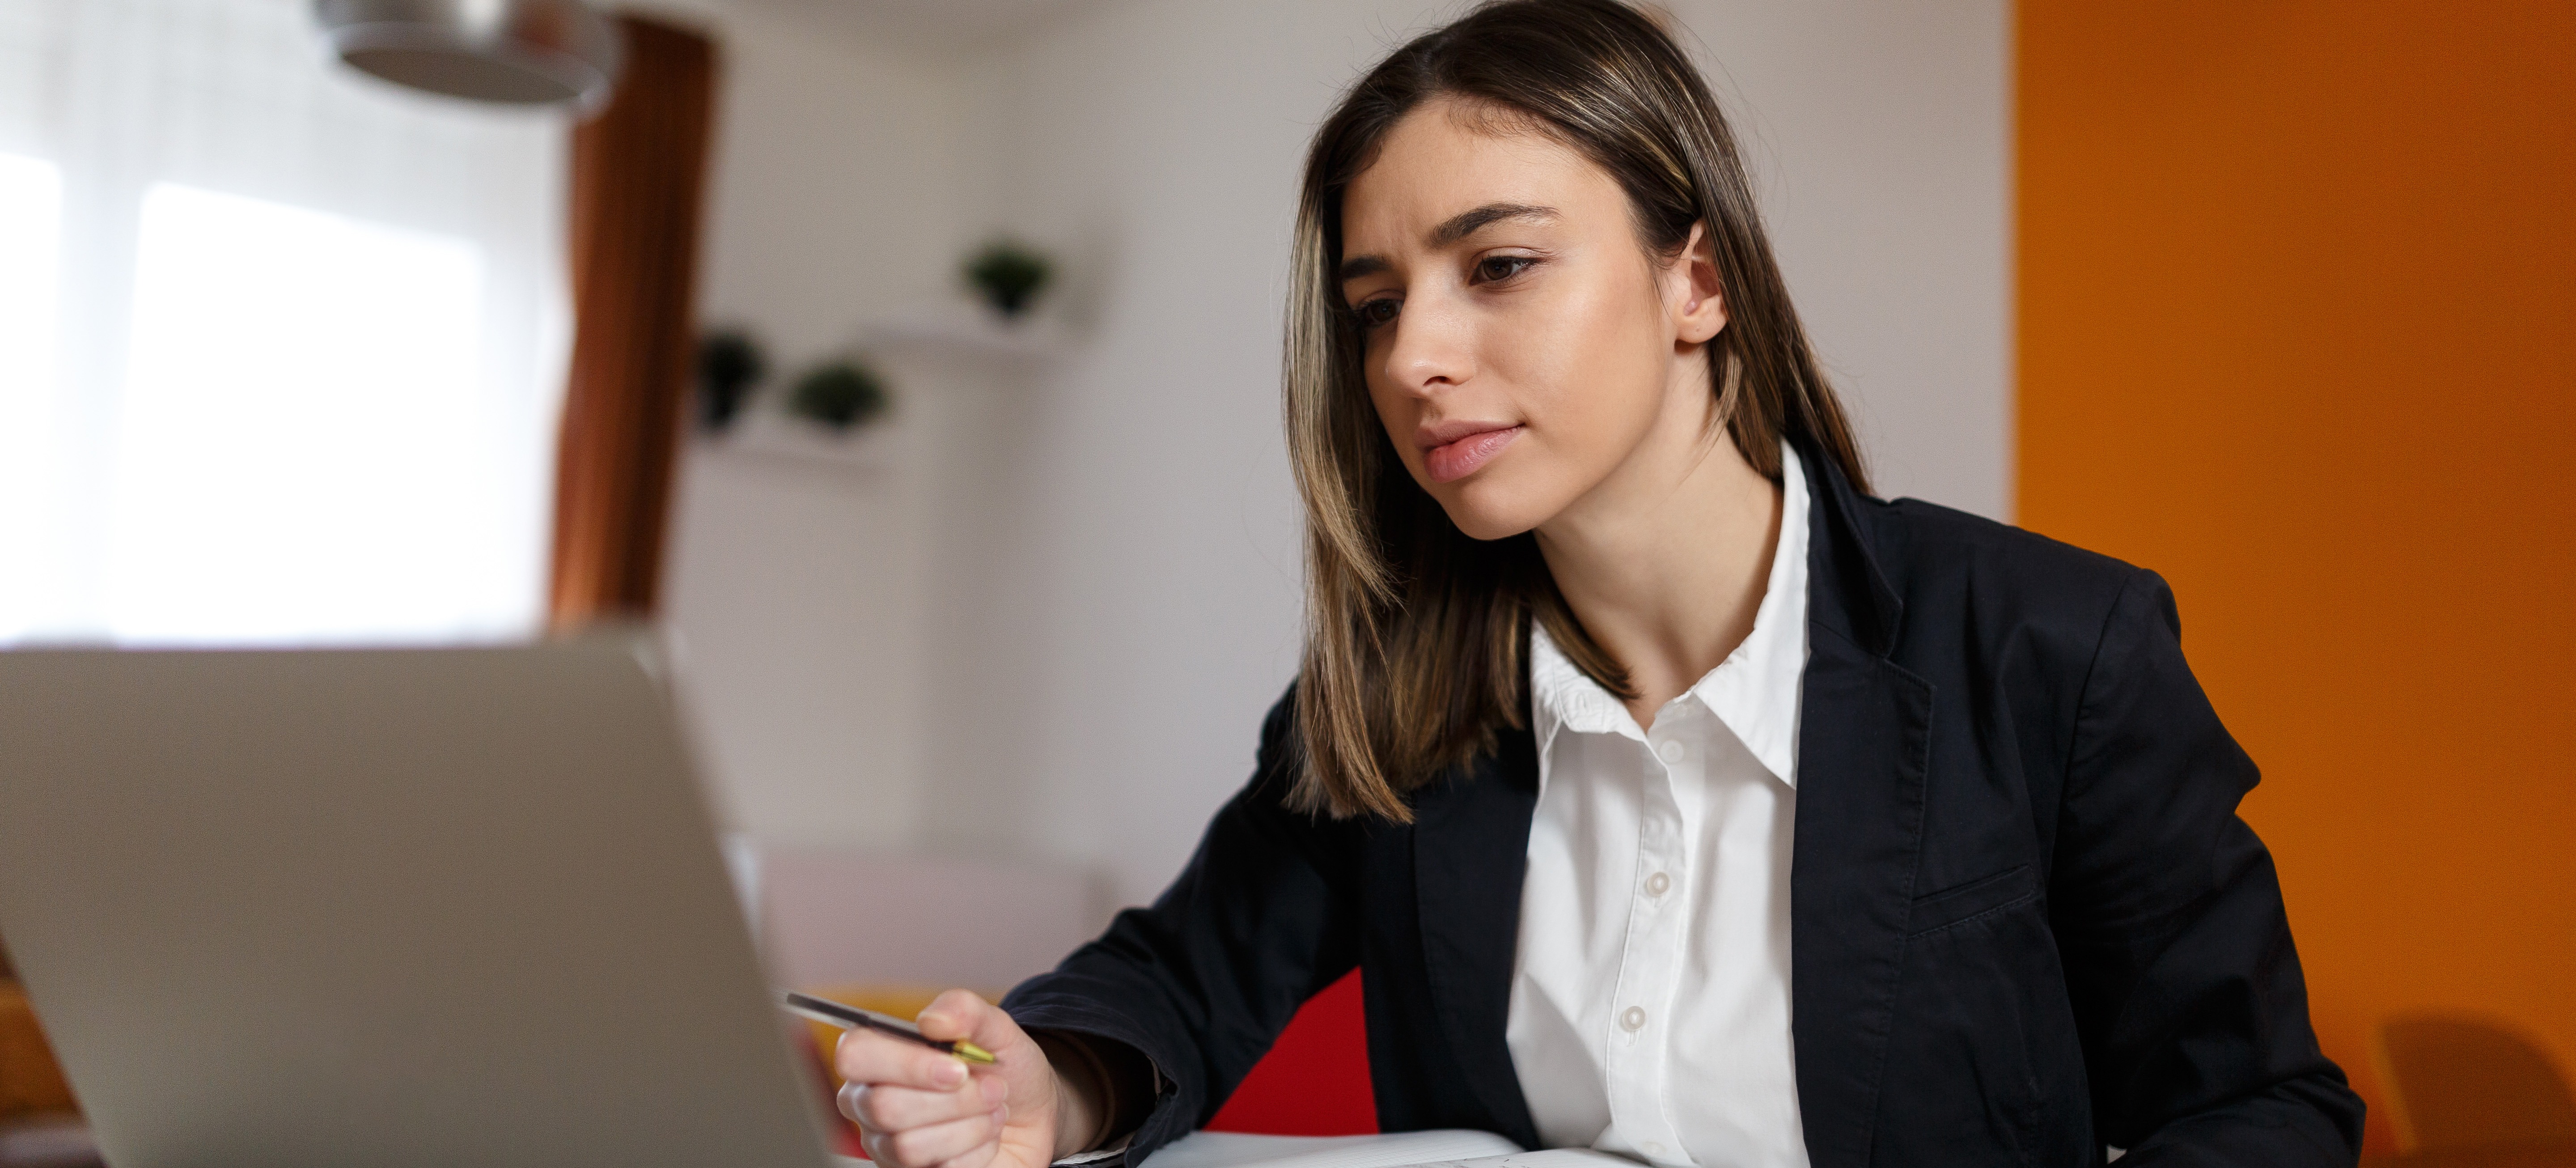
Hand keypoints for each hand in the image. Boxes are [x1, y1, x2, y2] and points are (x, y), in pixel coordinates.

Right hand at [835, 990, 1067, 1167]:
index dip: (907, 1064)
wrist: (1030, 1115)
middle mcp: (869, 1102)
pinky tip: (985, 1137)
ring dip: (970, 1127)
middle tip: (992, 1088)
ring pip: (908, 1146)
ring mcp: (885, 1144)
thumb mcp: (997, 1028)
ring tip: (993, 1111)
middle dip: (954, 1100)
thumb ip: (964, 1010)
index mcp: (878, 1055)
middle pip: (884, 1107)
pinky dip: (976, 1152)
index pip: (854, 1055)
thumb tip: (930, 1020)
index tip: (958, 1068)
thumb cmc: (1003, 1069)